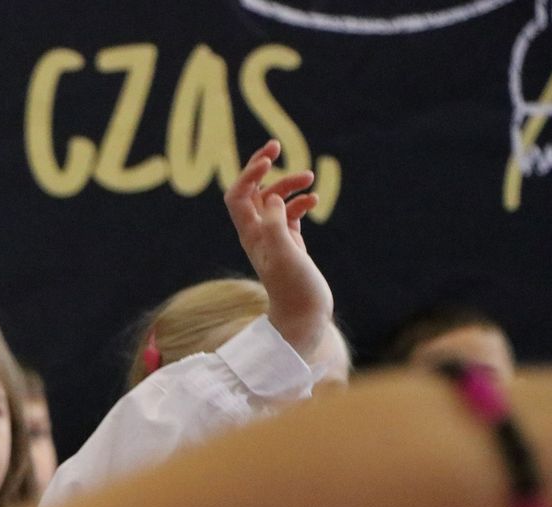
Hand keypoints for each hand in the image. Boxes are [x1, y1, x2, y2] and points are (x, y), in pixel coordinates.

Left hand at [224, 140, 332, 360]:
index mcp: (251, 233)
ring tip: (310, 179)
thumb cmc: (293, 289)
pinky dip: (300, 203)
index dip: (248, 173)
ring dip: (289, 184)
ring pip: (276, 200)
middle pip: (253, 192)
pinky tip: (313, 201)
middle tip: (277, 145)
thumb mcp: (284, 254)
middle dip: (263, 168)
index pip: (238, 195)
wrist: (304, 316)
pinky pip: (291, 215)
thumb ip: (275, 224)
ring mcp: (275, 239)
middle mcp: (259, 234)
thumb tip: (271, 198)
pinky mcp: (291, 245)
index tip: (269, 159)